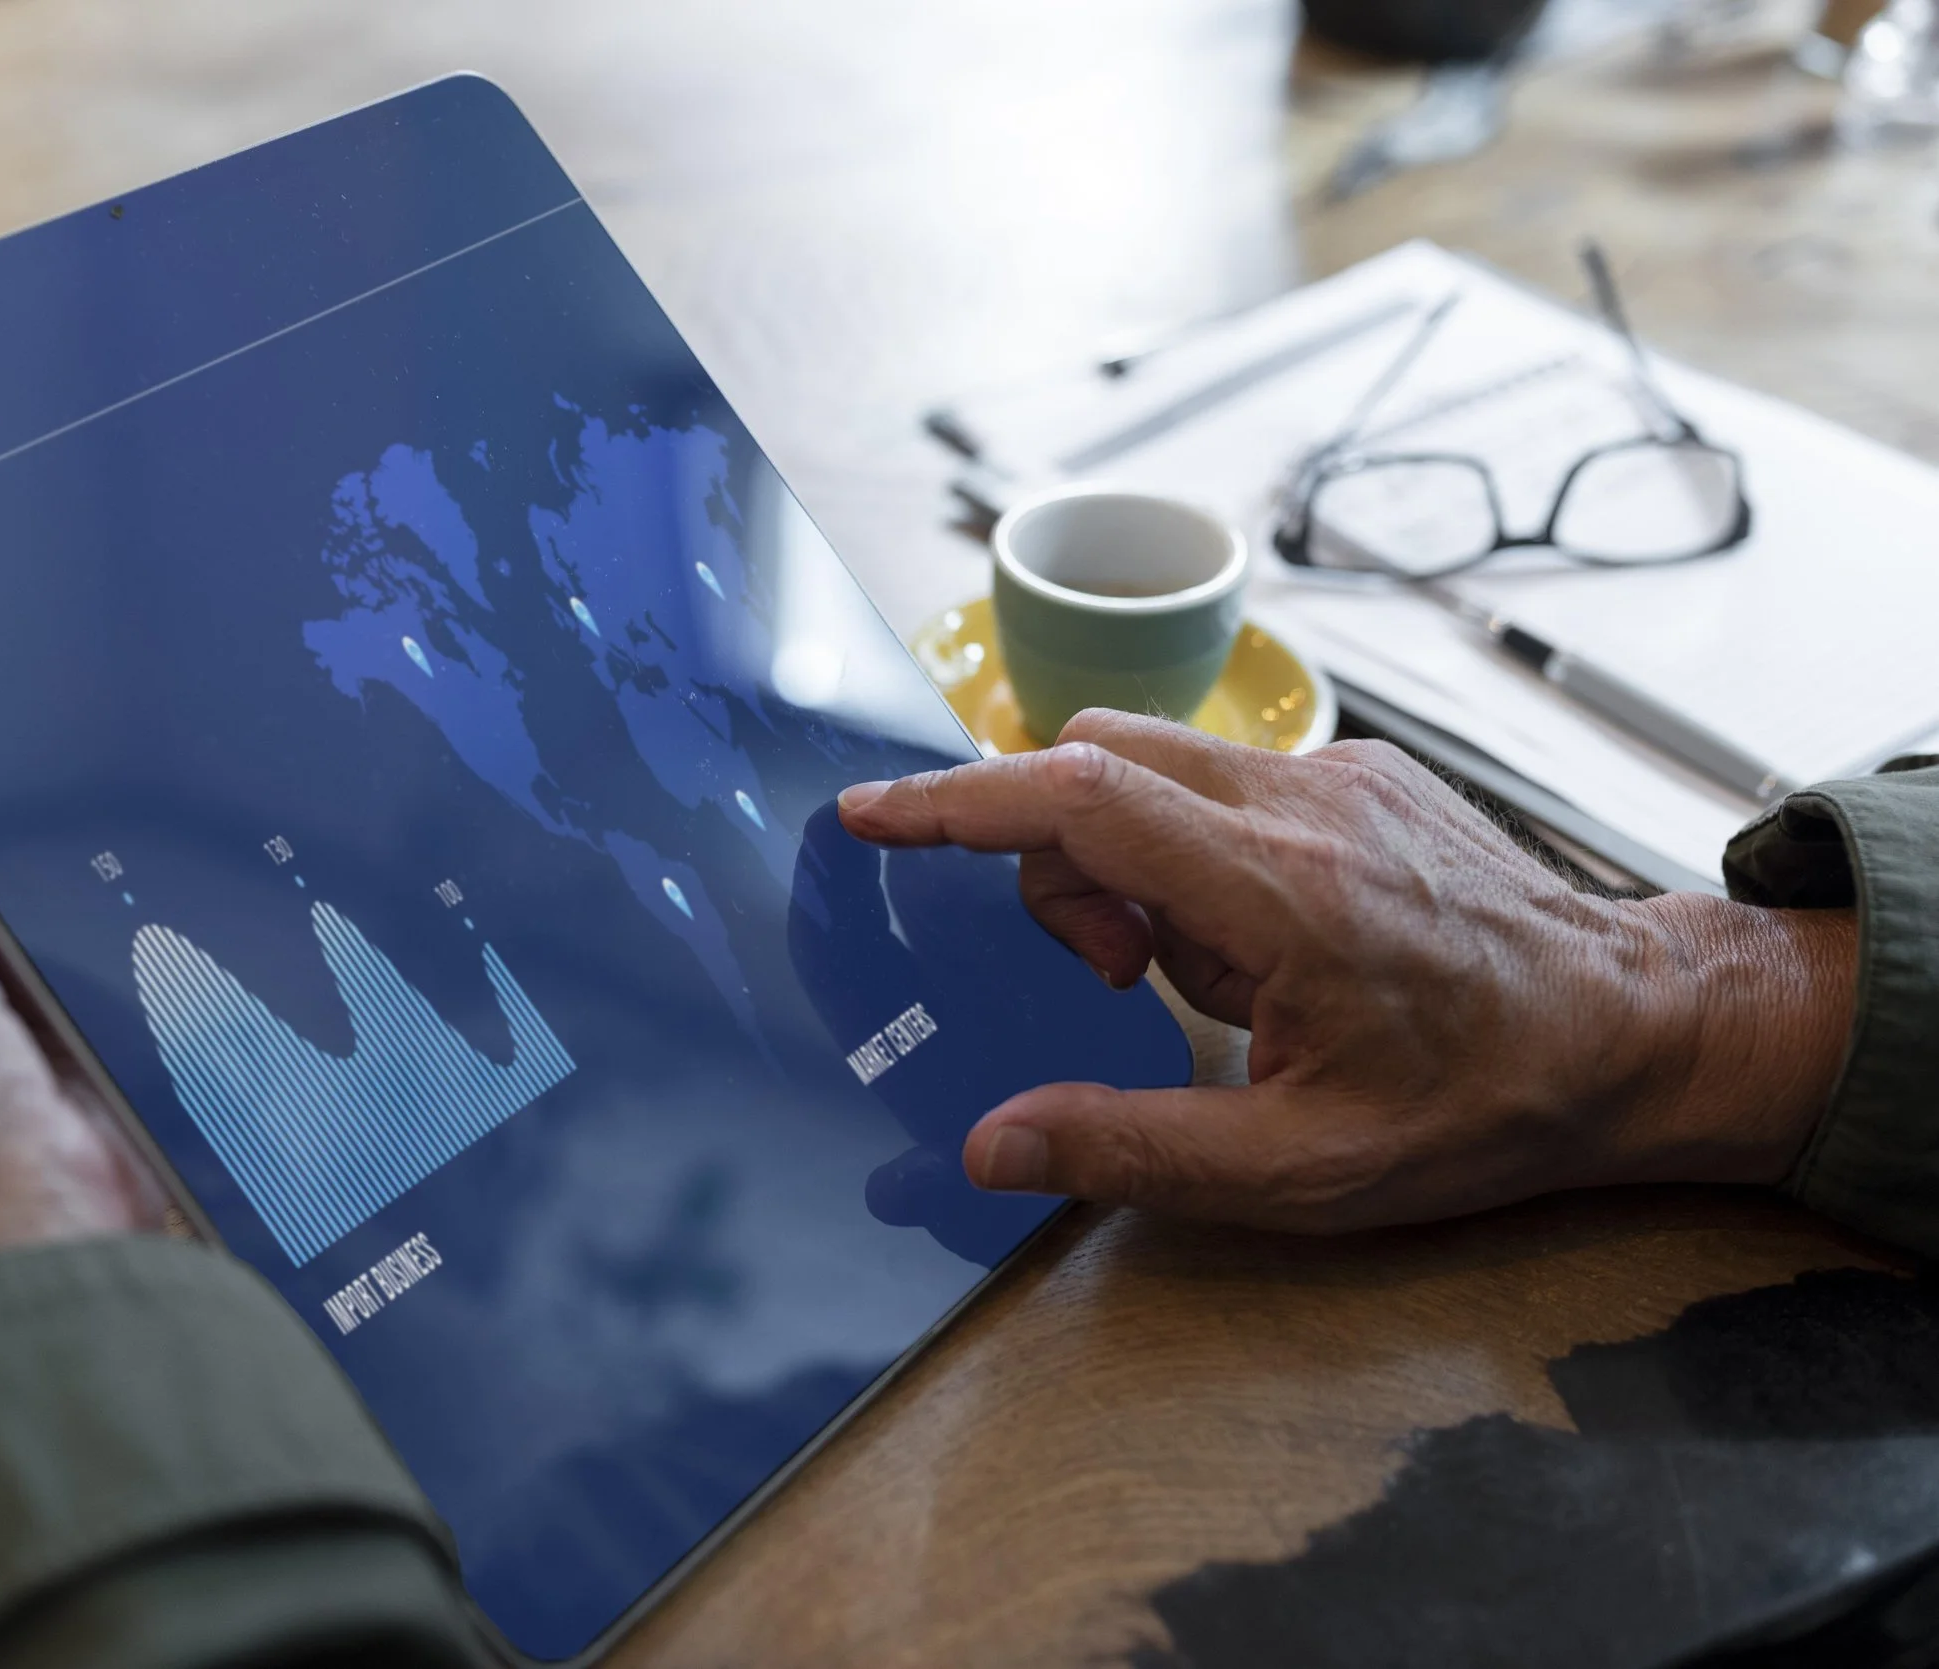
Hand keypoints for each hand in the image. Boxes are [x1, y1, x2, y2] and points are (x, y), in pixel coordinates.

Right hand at [837, 712, 1855, 1232]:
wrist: (1640, 1029)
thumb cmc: (1487, 1105)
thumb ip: (1132, 1150)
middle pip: (1095, 761)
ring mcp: (1335, 775)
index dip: (957, 800)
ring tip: (1194, 976)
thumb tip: (987, 1144)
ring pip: (1149, 763)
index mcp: (1283, 892)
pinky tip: (1250, 944)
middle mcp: (1303, 802)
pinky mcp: (1355, 774)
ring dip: (1119, 858)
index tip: (868, 812)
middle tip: (1114, 977)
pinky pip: (1213, 779)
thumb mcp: (1305, 1172)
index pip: (1079, 798)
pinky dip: (1181, 849)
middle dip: (1050, 860)